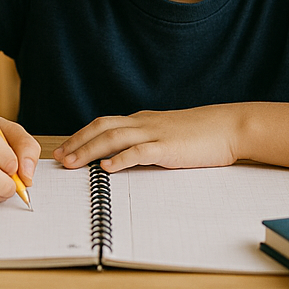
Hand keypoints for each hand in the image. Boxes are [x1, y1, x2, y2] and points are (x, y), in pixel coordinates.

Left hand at [54, 106, 241, 172]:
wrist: (229, 127)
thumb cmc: (200, 134)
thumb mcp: (166, 133)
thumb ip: (145, 141)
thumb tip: (124, 157)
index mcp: (141, 121)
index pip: (103, 124)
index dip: (81, 136)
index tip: (64, 149)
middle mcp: (143, 123)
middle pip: (101, 127)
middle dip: (77, 142)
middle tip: (58, 158)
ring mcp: (155, 133)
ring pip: (114, 138)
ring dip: (89, 150)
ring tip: (72, 163)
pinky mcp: (168, 147)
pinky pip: (140, 151)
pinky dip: (121, 159)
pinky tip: (107, 168)